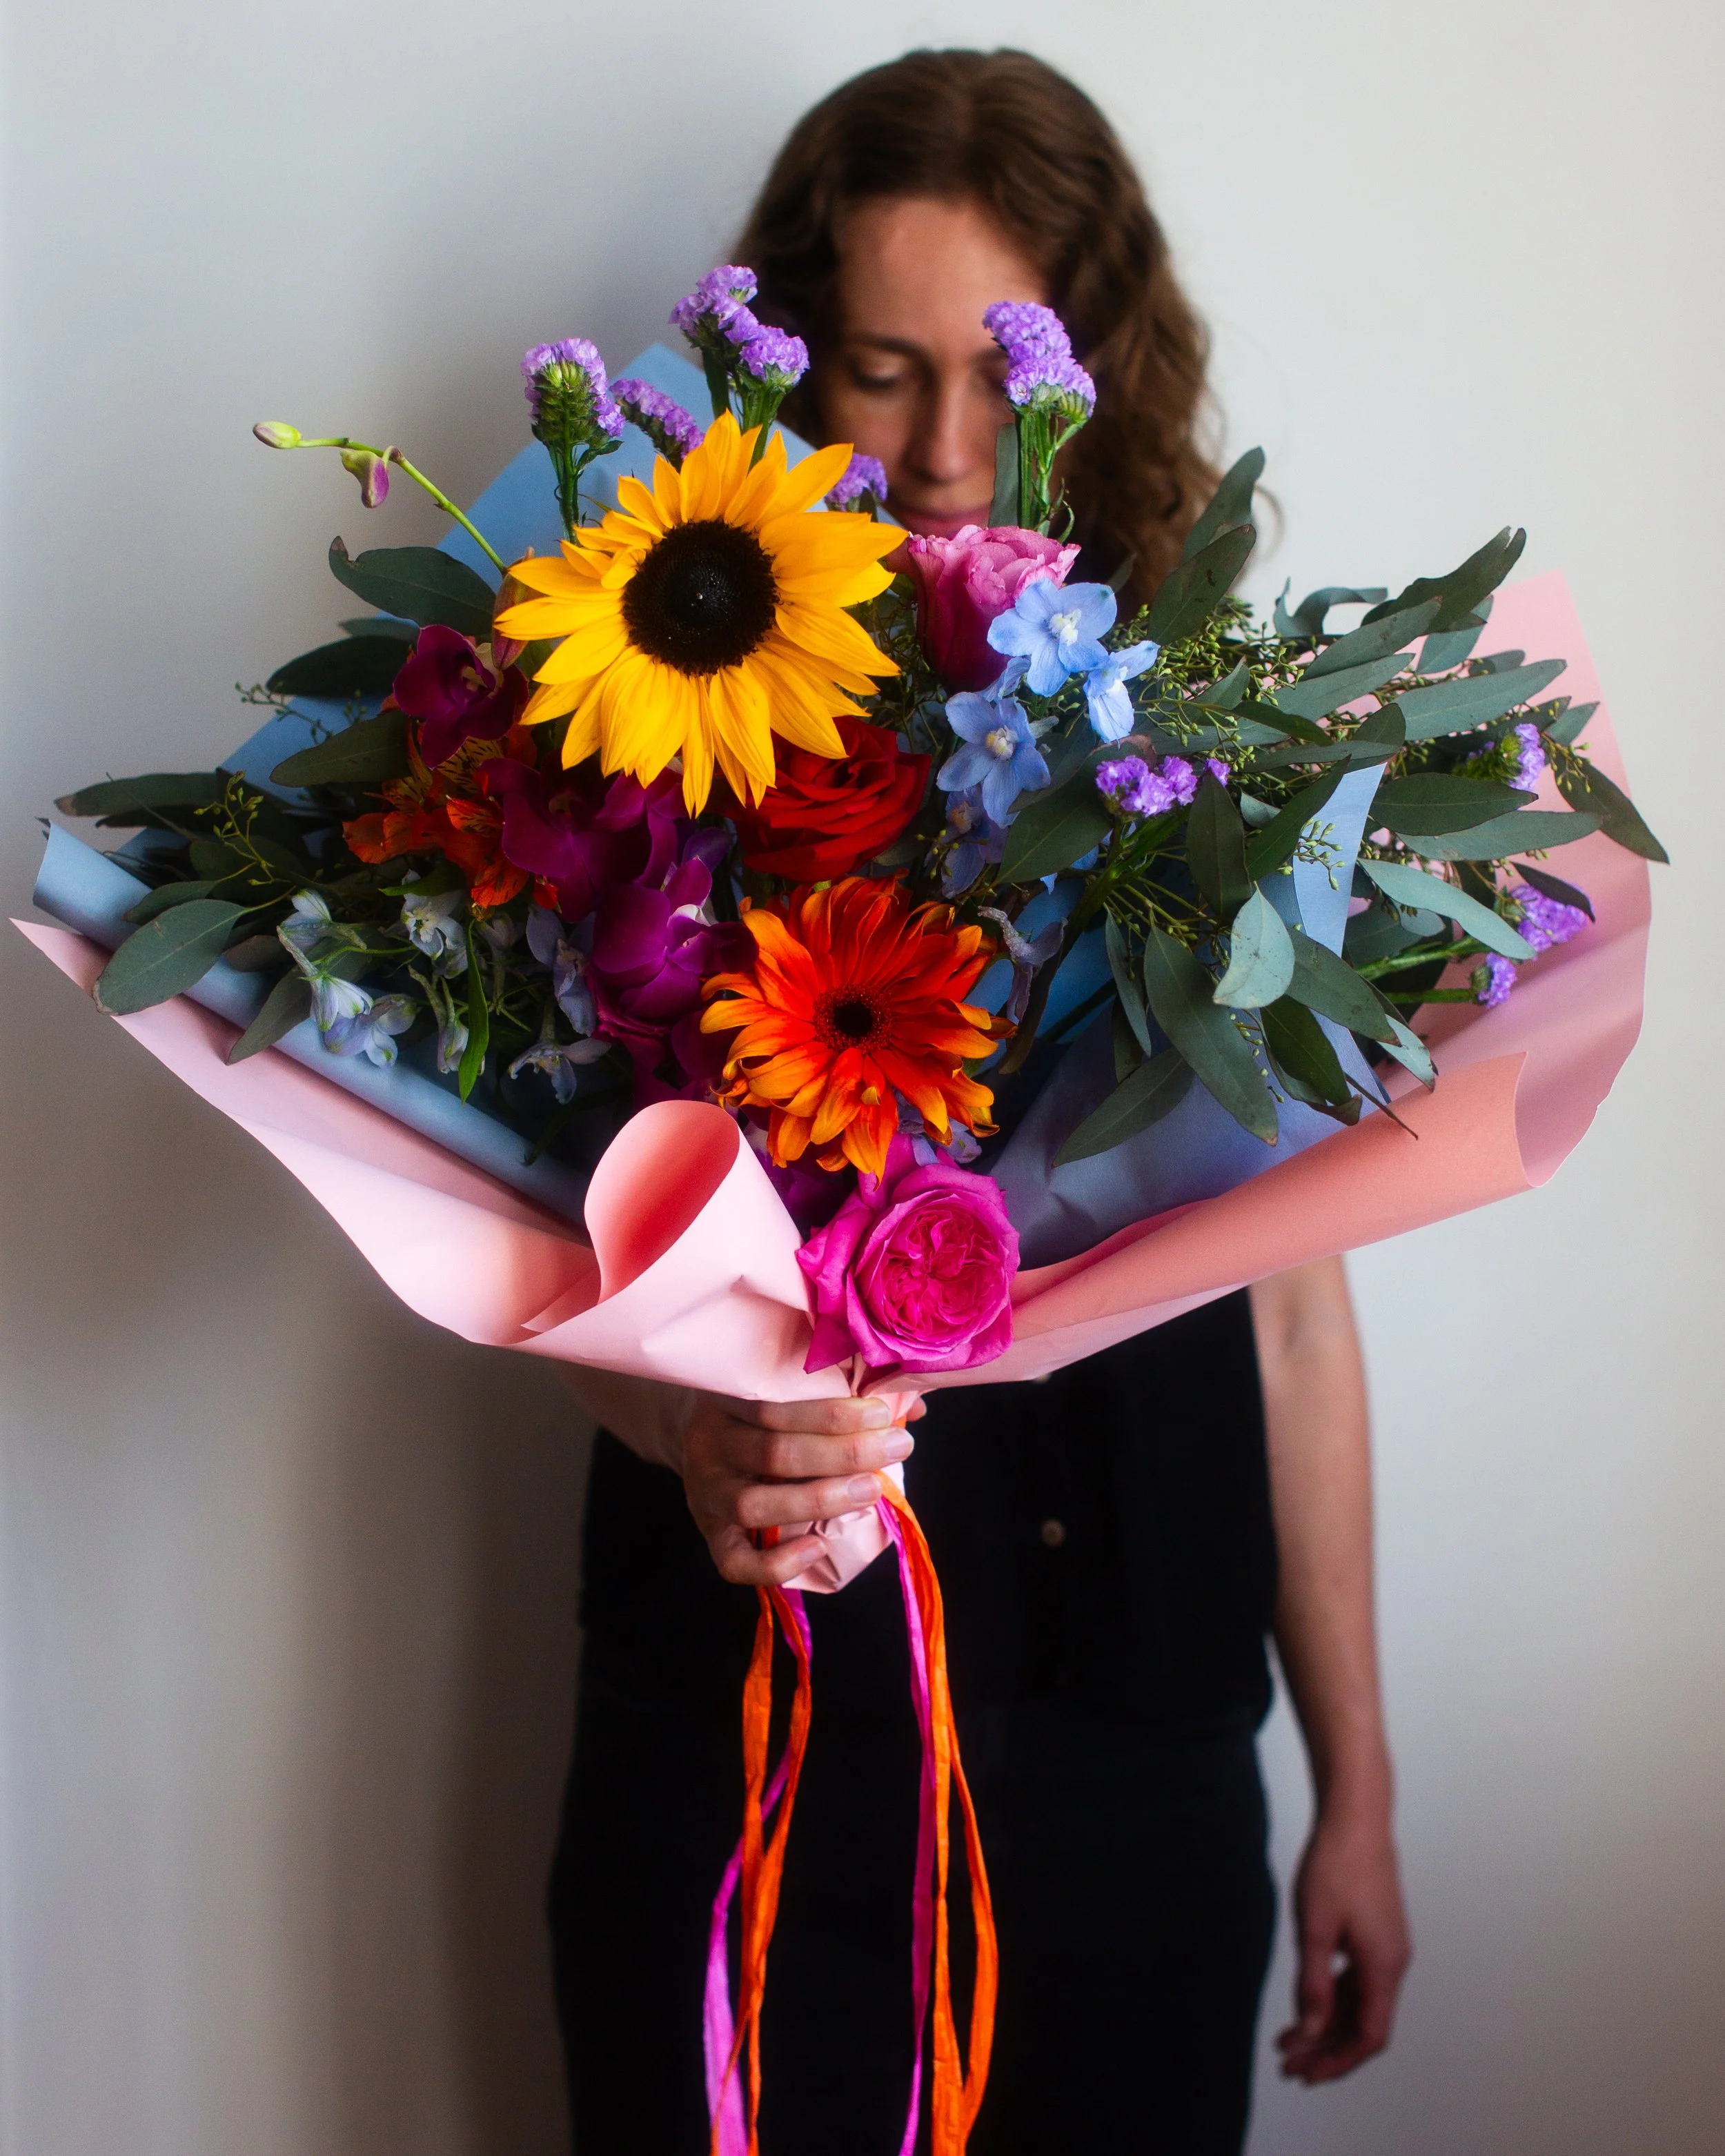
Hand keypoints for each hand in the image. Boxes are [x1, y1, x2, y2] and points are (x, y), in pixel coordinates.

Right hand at [672, 1391, 915, 1587]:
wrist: (693, 1437)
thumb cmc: (757, 1411)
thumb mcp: (781, 1390)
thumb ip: (839, 1392)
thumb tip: (911, 1407)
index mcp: (725, 1400)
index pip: (774, 1404)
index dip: (832, 1414)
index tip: (882, 1414)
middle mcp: (709, 1446)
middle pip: (774, 1453)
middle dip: (842, 1453)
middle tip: (896, 1448)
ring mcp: (705, 1495)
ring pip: (755, 1504)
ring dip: (819, 1499)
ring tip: (871, 1490)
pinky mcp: (710, 1536)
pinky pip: (735, 1562)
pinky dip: (777, 1563)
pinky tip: (818, 1547)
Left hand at [1276, 1806, 1410, 2083]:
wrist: (1356, 1818)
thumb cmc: (1336, 1865)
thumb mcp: (1315, 1927)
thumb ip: (1312, 1982)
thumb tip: (1308, 2029)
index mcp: (1384, 1966)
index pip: (1371, 2036)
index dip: (1339, 2060)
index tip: (1307, 2073)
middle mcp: (1392, 1963)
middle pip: (1365, 2024)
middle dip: (1327, 2048)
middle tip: (1289, 2064)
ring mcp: (1387, 1949)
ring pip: (1360, 2003)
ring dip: (1327, 2025)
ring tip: (1289, 2040)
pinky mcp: (1376, 1935)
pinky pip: (1358, 1981)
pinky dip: (1333, 1997)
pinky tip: (1307, 2002)